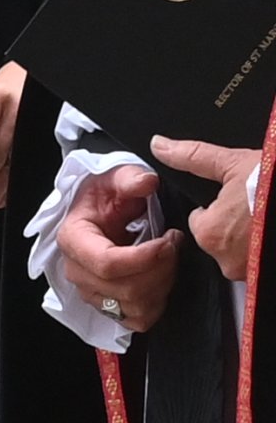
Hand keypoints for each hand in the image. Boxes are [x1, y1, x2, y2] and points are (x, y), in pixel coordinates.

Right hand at [57, 165, 180, 332]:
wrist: (99, 213)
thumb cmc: (102, 197)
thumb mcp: (112, 178)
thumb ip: (129, 178)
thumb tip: (147, 182)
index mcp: (73, 240)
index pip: (108, 264)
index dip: (144, 258)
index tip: (169, 240)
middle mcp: (77, 272)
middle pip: (126, 289)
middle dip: (161, 268)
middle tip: (175, 244)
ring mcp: (92, 294)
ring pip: (136, 307)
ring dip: (163, 284)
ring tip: (169, 257)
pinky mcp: (109, 309)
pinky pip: (140, 319)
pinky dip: (158, 302)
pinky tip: (161, 277)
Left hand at [151, 135, 260, 280]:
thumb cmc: (270, 184)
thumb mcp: (231, 162)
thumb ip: (191, 156)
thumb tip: (158, 145)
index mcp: (209, 233)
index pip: (200, 221)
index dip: (216, 207)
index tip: (235, 197)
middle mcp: (227, 261)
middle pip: (222, 240)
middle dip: (235, 225)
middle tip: (254, 206)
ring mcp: (252, 274)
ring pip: (243, 254)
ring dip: (253, 239)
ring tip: (266, 215)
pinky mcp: (266, 277)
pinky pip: (258, 264)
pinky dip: (264, 249)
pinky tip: (270, 231)